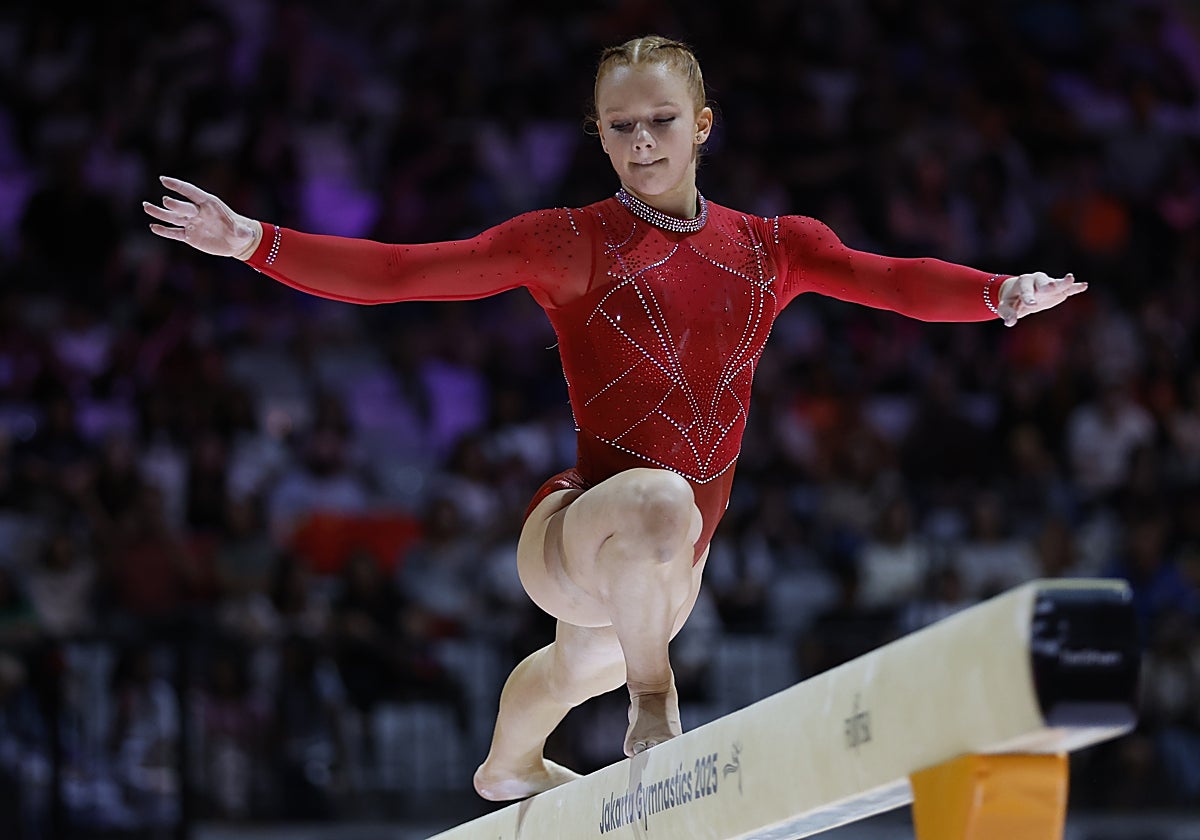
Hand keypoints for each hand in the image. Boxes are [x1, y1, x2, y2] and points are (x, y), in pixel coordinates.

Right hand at [143, 176, 261, 258]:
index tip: (163, 179)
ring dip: (160, 213)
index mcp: (210, 205)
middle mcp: (198, 212)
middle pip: (183, 207)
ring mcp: (192, 224)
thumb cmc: (241, 232)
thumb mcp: (243, 233)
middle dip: (175, 205)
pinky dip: (165, 231)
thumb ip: (243, 231)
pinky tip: (153, 227)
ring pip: (173, 217)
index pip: (191, 192)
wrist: (236, 241)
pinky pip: (175, 233)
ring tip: (146, 206)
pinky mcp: (190, 236)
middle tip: (165, 201)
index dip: (178, 186)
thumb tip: (246, 233)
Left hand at [996, 272, 1086, 326]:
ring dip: (1063, 282)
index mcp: (1023, 283)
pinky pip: (1068, 288)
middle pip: (1042, 282)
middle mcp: (1037, 281)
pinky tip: (1084, 285)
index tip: (1030, 304)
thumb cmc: (1011, 300)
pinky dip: (1075, 287)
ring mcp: (1049, 284)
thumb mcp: (1005, 307)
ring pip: (1057, 283)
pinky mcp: (1058, 291)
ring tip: (1070, 278)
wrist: (1020, 295)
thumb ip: (1007, 314)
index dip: (1028, 297)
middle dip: (1046, 284)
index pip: (1025, 290)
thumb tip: (1010, 322)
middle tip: (1050, 286)